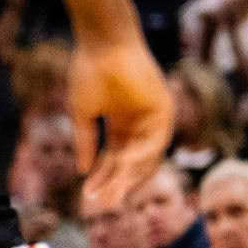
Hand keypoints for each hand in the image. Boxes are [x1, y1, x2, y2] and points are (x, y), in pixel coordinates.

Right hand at [68, 33, 171, 205]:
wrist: (103, 43)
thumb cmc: (89, 72)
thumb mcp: (83, 114)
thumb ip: (85, 142)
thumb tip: (81, 171)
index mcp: (120, 122)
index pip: (114, 157)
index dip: (101, 176)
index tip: (88, 195)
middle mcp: (139, 122)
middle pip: (130, 161)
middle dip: (115, 182)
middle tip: (102, 203)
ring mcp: (153, 117)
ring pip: (144, 156)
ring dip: (128, 175)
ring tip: (112, 193)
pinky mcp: (165, 109)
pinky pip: (155, 140)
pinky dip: (141, 154)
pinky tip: (123, 166)